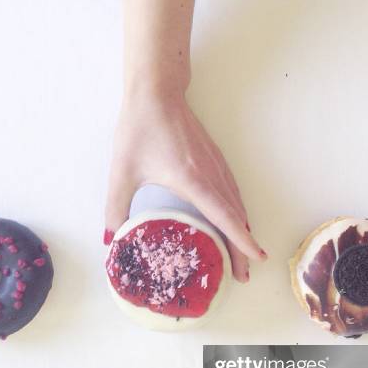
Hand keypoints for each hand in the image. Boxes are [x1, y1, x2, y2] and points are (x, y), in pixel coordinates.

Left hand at [105, 88, 266, 282]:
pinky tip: (235, 224)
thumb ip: (115, 208)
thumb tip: (111, 238)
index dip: (240, 239)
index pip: (223, 215)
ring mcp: (216, 166)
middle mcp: (210, 174)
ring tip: (244, 256)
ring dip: (243, 231)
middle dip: (243, 247)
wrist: (156, 93)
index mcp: (191, 179)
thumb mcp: (122, 171)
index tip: (256, 258)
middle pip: (236, 216)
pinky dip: (238, 214)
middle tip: (244, 275)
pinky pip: (233, 193)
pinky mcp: (215, 160)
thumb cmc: (139, 129)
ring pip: (238, 205)